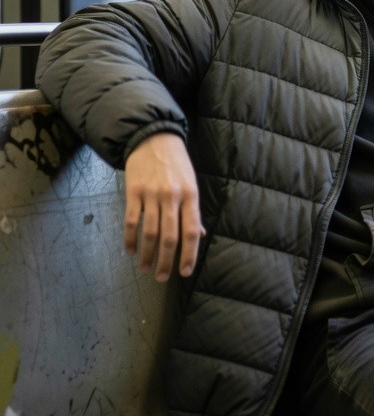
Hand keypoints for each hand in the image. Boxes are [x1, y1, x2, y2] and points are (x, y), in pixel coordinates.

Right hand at [123, 133, 204, 281]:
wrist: (153, 138)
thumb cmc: (176, 164)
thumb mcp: (191, 184)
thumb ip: (193, 211)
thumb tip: (200, 236)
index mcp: (190, 196)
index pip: (191, 231)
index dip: (189, 254)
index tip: (184, 272)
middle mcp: (172, 197)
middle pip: (169, 237)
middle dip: (165, 261)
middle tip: (162, 277)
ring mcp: (152, 194)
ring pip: (149, 233)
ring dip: (147, 255)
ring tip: (145, 268)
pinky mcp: (133, 192)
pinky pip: (131, 221)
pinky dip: (130, 239)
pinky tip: (131, 250)